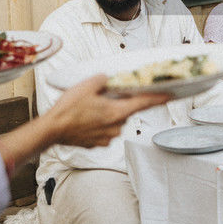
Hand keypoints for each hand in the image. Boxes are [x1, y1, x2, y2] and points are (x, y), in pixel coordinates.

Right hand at [46, 75, 169, 147]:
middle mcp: (116, 127)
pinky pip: (106, 130)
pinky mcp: (99, 144)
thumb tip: (108, 79)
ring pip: (116, 121)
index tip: (171, 95)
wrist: (52, 130)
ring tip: (91, 108)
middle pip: (127, 111)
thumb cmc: (68, 109)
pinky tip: (87, 118)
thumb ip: (103, 80)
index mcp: (116, 112)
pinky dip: (101, 123)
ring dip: (109, 113)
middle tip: (106, 95)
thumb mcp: (86, 85)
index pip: (144, 104)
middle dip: (121, 103)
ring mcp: (108, 137)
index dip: (158, 98)